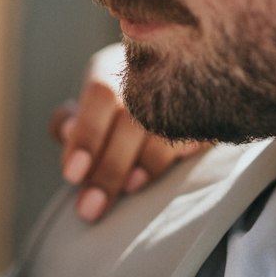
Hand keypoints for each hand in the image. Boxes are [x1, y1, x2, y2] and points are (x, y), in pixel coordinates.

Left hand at [51, 43, 207, 221]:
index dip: (87, 135)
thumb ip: (74, 122)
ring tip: (128, 189)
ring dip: (145, 165)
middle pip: (130, 121)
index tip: (72, 175)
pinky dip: (178, 156)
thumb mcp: (90, 106)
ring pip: (165, 129)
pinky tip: (159, 175)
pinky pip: (197, 134)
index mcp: (114, 68)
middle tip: (90, 209)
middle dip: (109, 170)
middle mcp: (150, 73)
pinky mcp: (210, 110)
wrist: (174, 79)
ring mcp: (183, 89)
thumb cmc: (119, 102)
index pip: (100, 95)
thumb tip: (65, 132)